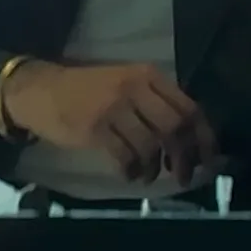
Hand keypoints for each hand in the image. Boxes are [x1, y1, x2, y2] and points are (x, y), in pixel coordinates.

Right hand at [2, 61, 219, 185]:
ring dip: (154, 167)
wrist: (42, 90)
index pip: (189, 107)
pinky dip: (133, 171)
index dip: (204, 137)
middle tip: (182, 175)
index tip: (208, 159)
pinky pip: (126, 157)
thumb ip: (156, 102)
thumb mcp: (126, 84)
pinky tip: (130, 173)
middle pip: (175, 126)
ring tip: (149, 175)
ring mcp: (114, 107)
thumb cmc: (89, 90)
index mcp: (148, 75)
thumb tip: (189, 137)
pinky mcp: (95, 128)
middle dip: (184, 156)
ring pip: (151, 144)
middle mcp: (135, 87)